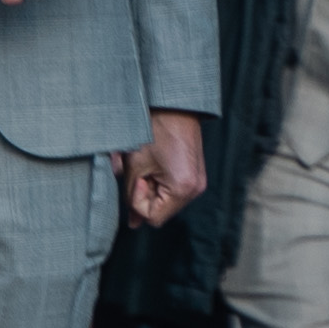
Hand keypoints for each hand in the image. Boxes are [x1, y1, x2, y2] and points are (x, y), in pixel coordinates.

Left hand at [118, 112, 205, 229]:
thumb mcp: (135, 165)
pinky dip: (154, 175)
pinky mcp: (193, 172)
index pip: (153, 217)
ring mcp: (197, 181)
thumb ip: (131, 195)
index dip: (137, 200)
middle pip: (159, 208)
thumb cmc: (152, 130)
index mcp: (183, 190)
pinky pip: (169, 185)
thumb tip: (134, 223)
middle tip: (134, 169)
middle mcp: (195, 189)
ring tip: (140, 161)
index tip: (135, 177)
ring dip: (146, 181)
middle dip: (141, 191)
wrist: (172, 104)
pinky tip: (147, 159)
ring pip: (162, 196)